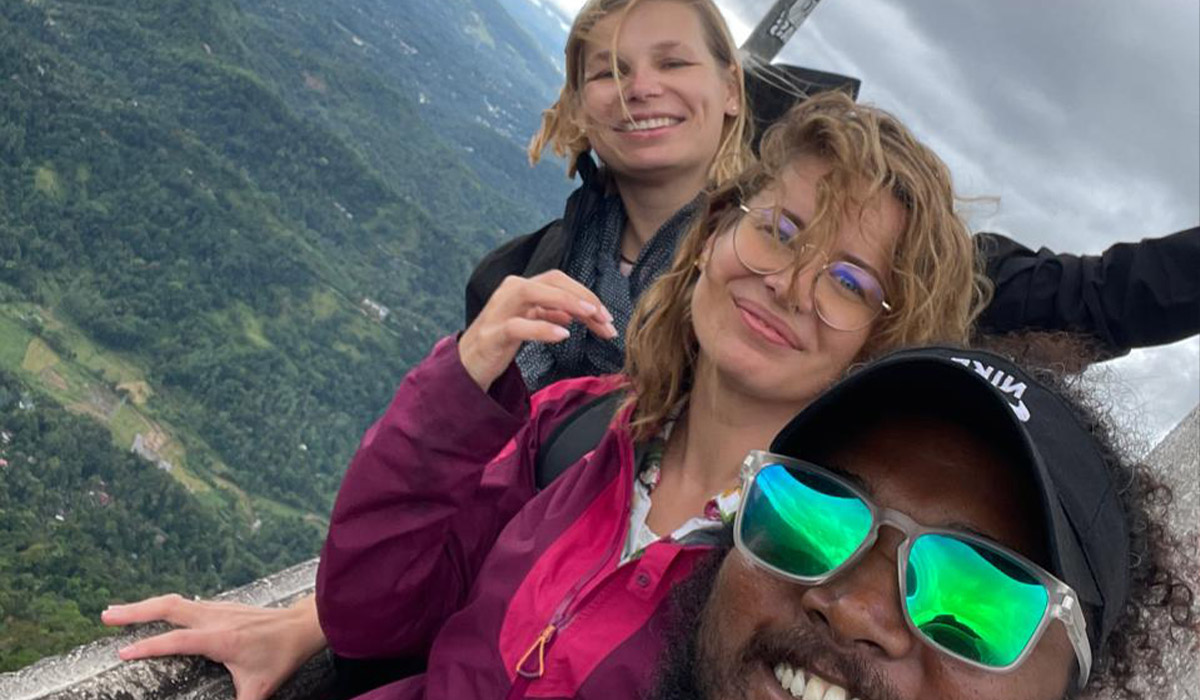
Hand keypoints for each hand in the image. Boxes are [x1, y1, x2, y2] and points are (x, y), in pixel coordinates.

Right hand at [102, 593, 325, 699]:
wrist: (303, 626)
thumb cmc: (281, 658)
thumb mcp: (259, 690)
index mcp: (220, 639)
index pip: (176, 640)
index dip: (148, 647)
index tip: (121, 652)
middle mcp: (215, 618)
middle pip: (168, 608)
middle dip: (134, 611)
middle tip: (105, 615)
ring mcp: (219, 609)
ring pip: (176, 602)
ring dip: (147, 605)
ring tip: (118, 611)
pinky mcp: (224, 607)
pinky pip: (188, 603)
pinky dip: (166, 606)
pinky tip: (156, 612)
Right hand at [459, 271, 616, 389]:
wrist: (466, 365)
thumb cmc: (498, 342)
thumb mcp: (528, 323)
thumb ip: (548, 313)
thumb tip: (575, 312)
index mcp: (521, 288)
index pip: (559, 281)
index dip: (586, 294)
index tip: (607, 316)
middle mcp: (510, 291)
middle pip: (552, 280)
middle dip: (583, 296)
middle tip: (605, 317)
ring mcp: (499, 310)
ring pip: (534, 292)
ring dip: (567, 302)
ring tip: (590, 315)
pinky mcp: (492, 334)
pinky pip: (519, 326)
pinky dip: (542, 328)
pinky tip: (563, 334)